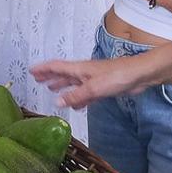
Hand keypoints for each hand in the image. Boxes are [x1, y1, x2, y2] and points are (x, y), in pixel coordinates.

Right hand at [28, 53, 145, 106]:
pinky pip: (85, 93)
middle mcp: (84, 73)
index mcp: (79, 69)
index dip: (44, 69)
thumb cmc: (117, 76)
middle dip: (50, 76)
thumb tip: (57, 102)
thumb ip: (75, 96)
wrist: (140, 75)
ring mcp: (94, 80)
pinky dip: (78, 97)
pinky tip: (76, 105)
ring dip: (63, 86)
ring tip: (52, 90)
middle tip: (38, 80)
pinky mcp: (103, 87)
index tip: (31, 71)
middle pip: (63, 74)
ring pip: (74, 83)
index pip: (57, 67)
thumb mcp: (93, 88)